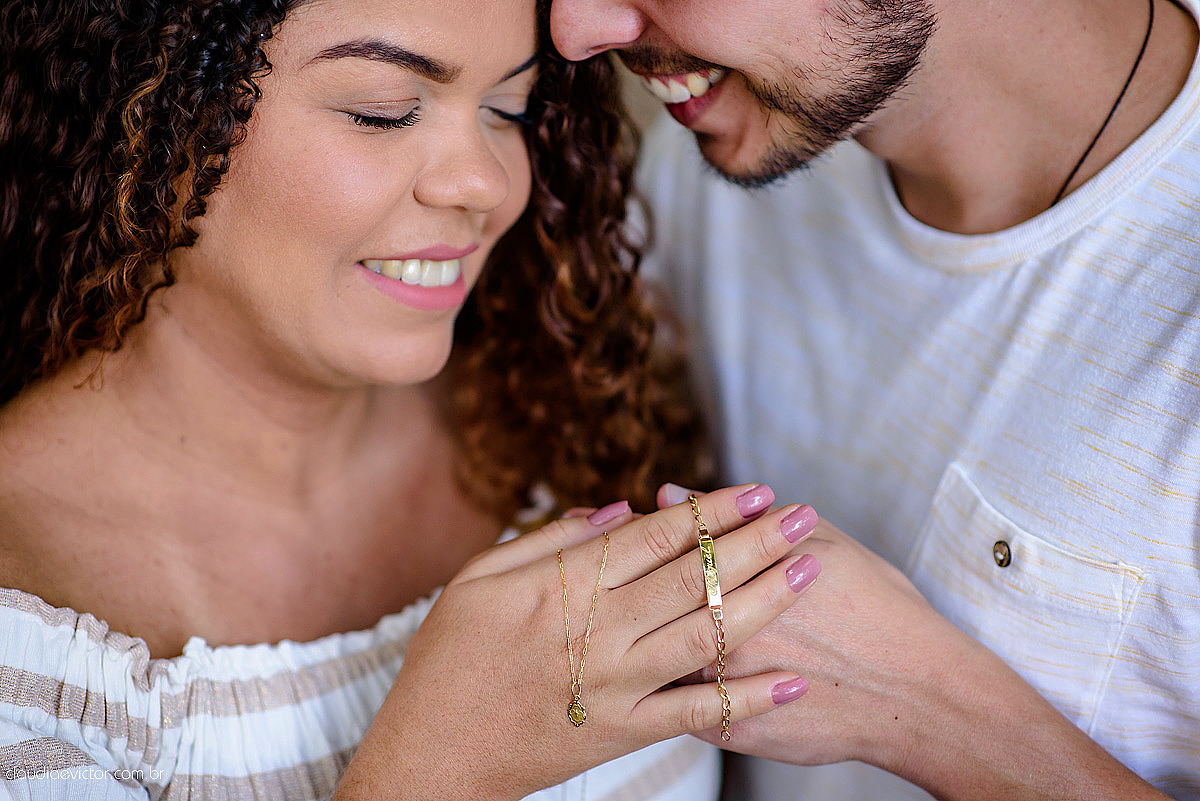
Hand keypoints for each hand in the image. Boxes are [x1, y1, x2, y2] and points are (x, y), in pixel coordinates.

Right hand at [333, 484, 818, 800]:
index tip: (754, 490)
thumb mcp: (477, 578)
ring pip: (708, 636)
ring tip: (810, 571)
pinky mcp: (623, 731)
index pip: (655, 537)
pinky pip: (698, 716)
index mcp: (563, 585)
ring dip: (766, 601)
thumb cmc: (449, 658)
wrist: (435, 753)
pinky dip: (746, 701)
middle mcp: (599, 630)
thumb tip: (619, 509)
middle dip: (757, 542)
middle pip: (696, 578)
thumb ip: (549, 539)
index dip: (711, 511)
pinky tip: (790, 682)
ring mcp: (616, 684)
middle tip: (805, 516)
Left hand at [658, 485, 1169, 800]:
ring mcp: (724, 686)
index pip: (659, 547)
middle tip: (633, 579)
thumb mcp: (819, 541)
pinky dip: (667, 686)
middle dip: (631, 586)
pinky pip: (676, 707)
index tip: (636, 532)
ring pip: (651, 658)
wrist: (920, 693)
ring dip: (640, 637)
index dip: (638, 537)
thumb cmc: (876, 607)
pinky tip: (674, 669)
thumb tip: (668, 492)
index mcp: (741, 574)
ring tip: (650, 623)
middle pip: (646, 602)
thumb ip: (739, 518)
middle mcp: (724, 629)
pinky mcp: (729, 731)